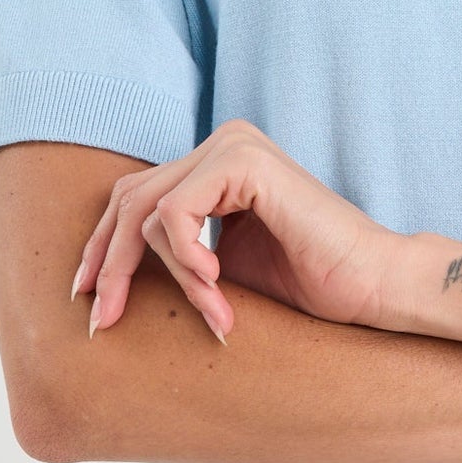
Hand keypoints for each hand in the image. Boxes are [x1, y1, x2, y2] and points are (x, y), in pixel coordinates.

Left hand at [69, 120, 398, 340]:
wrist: (372, 285)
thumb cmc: (309, 283)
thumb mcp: (219, 268)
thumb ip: (175, 253)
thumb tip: (104, 275)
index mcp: (218, 162)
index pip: (134, 196)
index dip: (103, 250)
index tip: (89, 303)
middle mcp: (223, 142)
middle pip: (128, 199)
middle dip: (108, 264)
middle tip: (102, 320)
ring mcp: (233, 145)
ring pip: (147, 211)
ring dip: (170, 274)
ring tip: (212, 311)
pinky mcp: (243, 162)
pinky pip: (175, 213)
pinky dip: (186, 259)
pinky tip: (217, 286)